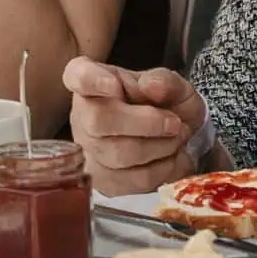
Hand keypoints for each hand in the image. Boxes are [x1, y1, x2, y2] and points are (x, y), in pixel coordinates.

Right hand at [64, 58, 203, 195]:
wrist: (174, 135)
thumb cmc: (165, 103)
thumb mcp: (172, 84)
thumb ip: (165, 82)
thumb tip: (151, 86)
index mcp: (92, 80)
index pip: (79, 77)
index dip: (92, 81)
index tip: (114, 84)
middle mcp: (82, 115)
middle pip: (98, 121)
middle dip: (146, 124)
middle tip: (174, 123)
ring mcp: (89, 150)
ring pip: (118, 155)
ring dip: (160, 147)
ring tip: (178, 137)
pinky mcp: (104, 180)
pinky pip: (133, 179)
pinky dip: (162, 169)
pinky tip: (171, 157)